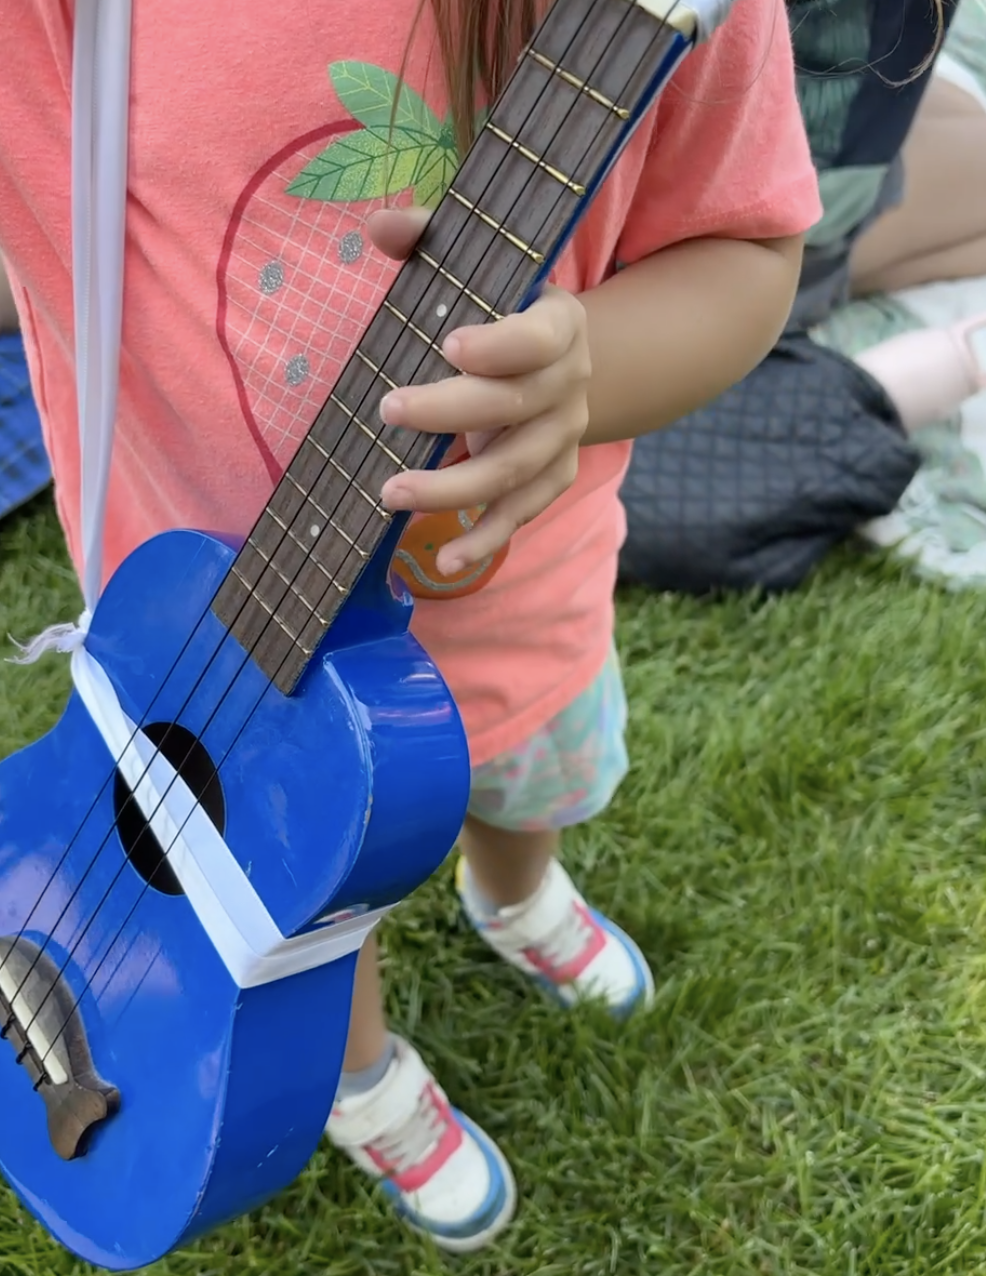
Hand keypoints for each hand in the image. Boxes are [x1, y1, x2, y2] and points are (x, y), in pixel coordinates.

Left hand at [366, 207, 590, 576]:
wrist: (557, 360)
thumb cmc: (497, 308)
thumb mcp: (472, 267)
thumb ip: (428, 240)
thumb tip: (380, 226)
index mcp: (559, 324)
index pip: (539, 338)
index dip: (500, 345)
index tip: (448, 345)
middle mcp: (571, 384)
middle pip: (516, 408)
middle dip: (450, 413)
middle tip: (387, 409)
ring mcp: (565, 437)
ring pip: (516, 472)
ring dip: (454, 488)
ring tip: (390, 493)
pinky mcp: (554, 476)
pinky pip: (523, 514)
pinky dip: (486, 539)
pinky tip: (444, 562)